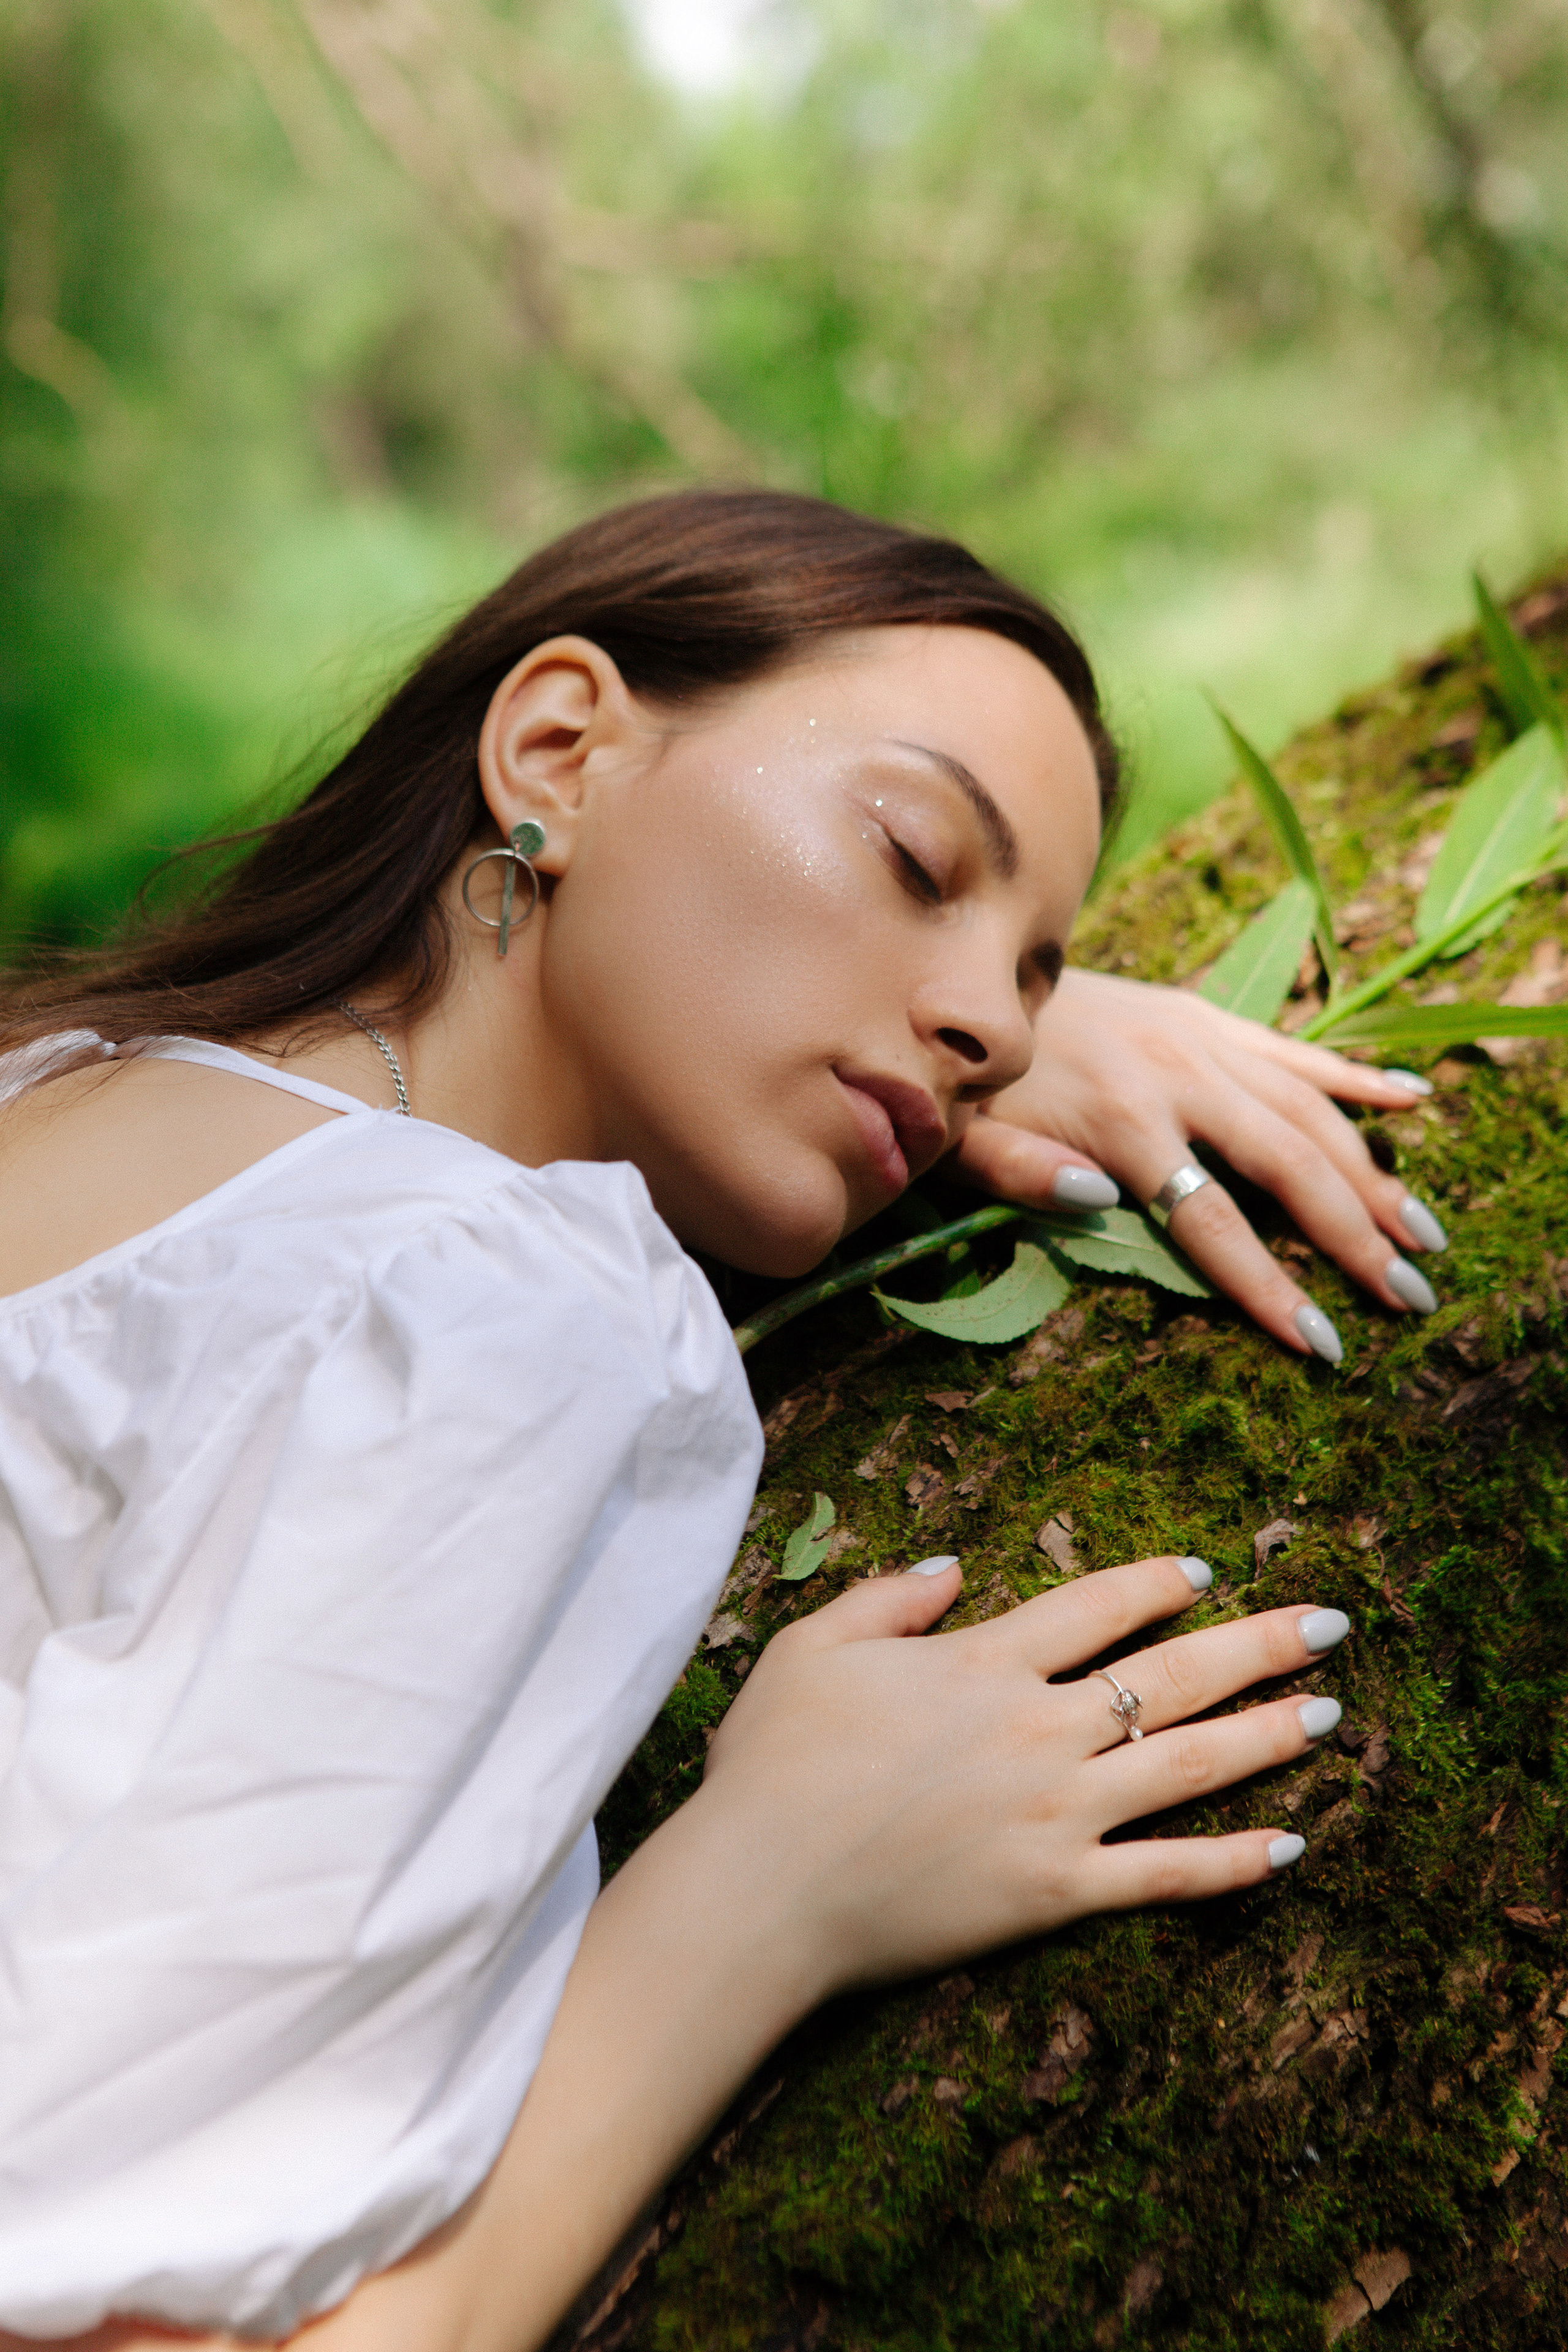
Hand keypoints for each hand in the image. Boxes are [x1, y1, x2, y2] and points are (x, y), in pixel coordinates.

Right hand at [90, 1558, 1345, 2351]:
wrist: (760, 1886)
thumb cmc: (773, 1764)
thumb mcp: (811, 1647)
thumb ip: (885, 1598)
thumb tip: (949, 1565)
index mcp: (979, 1665)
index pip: (1093, 1611)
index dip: (1154, 1588)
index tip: (1200, 1576)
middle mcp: (1034, 1730)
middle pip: (1168, 1678)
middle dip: (1256, 1646)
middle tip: (1328, 1625)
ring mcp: (1052, 1815)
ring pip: (1185, 1766)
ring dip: (1265, 1737)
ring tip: (1328, 1715)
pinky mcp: (1052, 1894)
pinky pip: (1161, 1876)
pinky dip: (1229, 1863)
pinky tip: (1287, 1848)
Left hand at [954, 966, 1446, 1358]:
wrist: (962, 977)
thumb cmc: (964, 1082)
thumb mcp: (965, 1139)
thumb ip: (1022, 1175)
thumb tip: (1097, 1201)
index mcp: (1118, 1119)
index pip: (1211, 1223)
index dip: (1269, 1287)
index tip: (1325, 1343)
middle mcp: (1176, 1075)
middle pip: (1288, 1166)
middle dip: (1355, 1235)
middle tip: (1413, 1294)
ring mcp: (1198, 1040)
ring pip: (1310, 1110)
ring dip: (1374, 1171)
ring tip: (1425, 1233)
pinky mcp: (1203, 1015)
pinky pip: (1295, 1047)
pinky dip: (1357, 1076)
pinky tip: (1415, 1101)